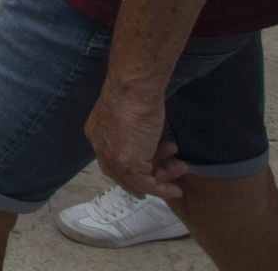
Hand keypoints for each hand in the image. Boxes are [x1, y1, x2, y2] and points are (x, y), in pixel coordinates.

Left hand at [86, 81, 185, 200]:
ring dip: (160, 179)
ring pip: (135, 180)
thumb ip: (135, 133)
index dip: (132, 168)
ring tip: (180, 168)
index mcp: (97, 133)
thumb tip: (149, 144)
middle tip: (172, 168)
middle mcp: (100, 146)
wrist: (135, 87)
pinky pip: (145, 185)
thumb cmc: (136, 93)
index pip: (112, 159)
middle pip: (122, 172)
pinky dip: (161, 190)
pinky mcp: (127, 164)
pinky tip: (176, 189)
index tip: (154, 170)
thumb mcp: (133, 116)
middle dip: (149, 174)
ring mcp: (112, 157)